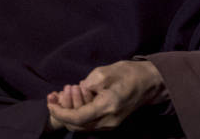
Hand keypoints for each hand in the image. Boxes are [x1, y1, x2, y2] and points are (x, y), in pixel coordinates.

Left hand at [46, 60, 168, 131]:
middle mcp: (108, 122)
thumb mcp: (105, 72)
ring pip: (82, 126)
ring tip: (62, 95)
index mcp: (107, 108)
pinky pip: (89, 122)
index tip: (50, 102)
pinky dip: (78, 113)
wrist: (149, 81)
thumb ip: (87, 84)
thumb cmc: (129, 73)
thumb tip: (76, 92)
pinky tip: (73, 99)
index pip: (77, 118)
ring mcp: (110, 124)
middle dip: (62, 112)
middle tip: (54, 96)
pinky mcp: (110, 121)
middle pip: (77, 126)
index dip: (60, 112)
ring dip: (69, 112)